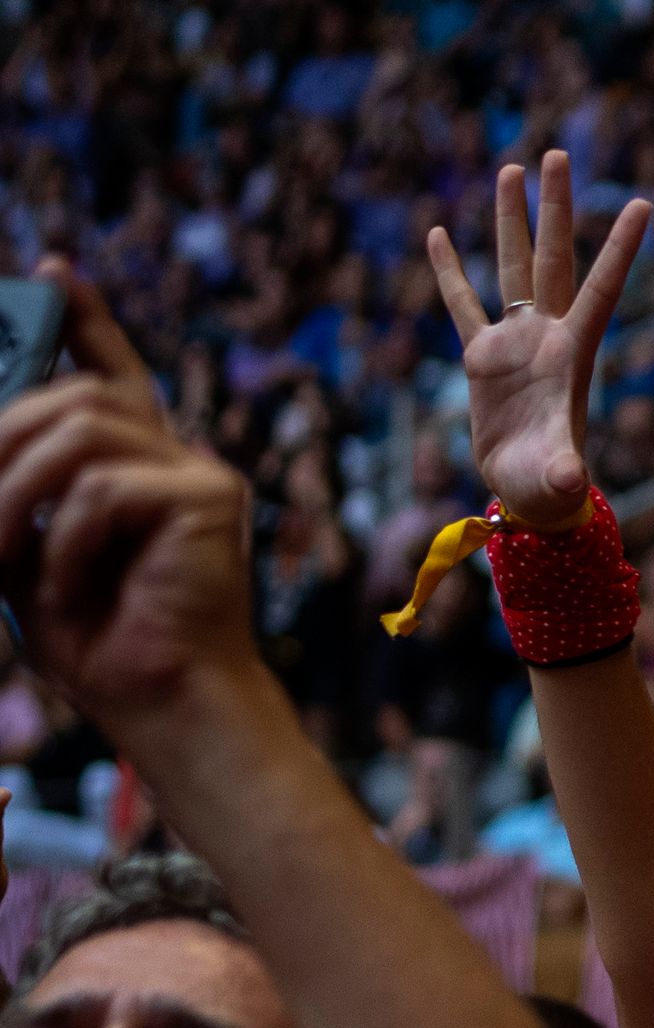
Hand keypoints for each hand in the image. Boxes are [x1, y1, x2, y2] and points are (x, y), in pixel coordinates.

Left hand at [0, 267, 262, 729]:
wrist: (161, 703)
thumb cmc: (97, 639)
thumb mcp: (24, 548)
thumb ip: (8, 488)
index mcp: (137, 468)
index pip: (111, 375)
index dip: (84, 321)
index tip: (51, 274)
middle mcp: (174, 458)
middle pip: (71, 398)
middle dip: (0, 440)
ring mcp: (197, 473)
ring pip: (79, 430)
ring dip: (16, 492)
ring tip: (2, 553)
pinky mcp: (208, 497)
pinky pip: (105, 488)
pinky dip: (66, 540)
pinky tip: (71, 586)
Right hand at [425, 153, 649, 532]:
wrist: (527, 496)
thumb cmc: (548, 488)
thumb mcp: (555, 477)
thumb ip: (562, 472)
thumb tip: (569, 481)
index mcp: (574, 352)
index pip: (601, 287)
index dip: (620, 247)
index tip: (645, 203)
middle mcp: (548, 335)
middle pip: (554, 258)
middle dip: (555, 208)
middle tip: (557, 152)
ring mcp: (516, 342)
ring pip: (514, 267)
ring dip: (511, 220)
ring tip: (512, 169)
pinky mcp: (483, 356)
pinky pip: (463, 303)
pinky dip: (450, 271)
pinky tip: (439, 231)